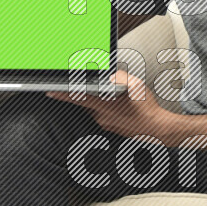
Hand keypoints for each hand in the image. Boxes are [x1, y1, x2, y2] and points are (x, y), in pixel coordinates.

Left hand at [47, 70, 176, 141]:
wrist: (157, 130)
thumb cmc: (148, 109)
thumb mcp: (137, 86)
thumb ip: (121, 77)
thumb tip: (111, 76)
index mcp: (105, 104)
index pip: (78, 98)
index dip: (62, 94)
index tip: (49, 91)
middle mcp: (101, 116)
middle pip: (87, 102)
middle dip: (92, 95)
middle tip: (104, 93)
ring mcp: (105, 124)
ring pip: (97, 108)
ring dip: (103, 103)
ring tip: (122, 102)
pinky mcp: (110, 129)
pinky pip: (104, 116)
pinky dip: (109, 110)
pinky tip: (123, 109)